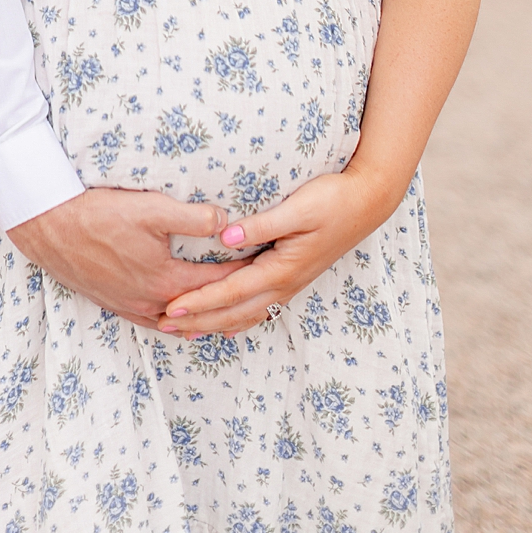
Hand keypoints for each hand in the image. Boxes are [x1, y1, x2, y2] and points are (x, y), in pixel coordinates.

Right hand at [8, 187, 239, 327]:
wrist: (49, 227)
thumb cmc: (99, 214)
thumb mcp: (151, 208)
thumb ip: (193, 217)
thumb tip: (226, 223)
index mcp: (165, 280)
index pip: (216, 284)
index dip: (242, 275)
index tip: (264, 267)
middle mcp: (150, 301)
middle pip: (200, 308)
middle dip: (227, 302)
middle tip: (253, 294)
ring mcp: (130, 306)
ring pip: (176, 321)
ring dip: (200, 317)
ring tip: (223, 314)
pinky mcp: (113, 303)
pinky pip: (150, 321)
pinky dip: (171, 322)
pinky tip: (175, 320)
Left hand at [156, 163, 403, 337]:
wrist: (367, 202)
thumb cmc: (332, 200)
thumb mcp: (297, 208)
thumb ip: (261, 224)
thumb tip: (225, 236)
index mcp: (281, 268)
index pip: (230, 291)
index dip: (199, 301)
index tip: (171, 308)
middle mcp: (284, 283)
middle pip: (234, 311)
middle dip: (199, 321)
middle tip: (164, 326)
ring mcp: (290, 284)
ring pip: (246, 314)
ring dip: (215, 324)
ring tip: (186, 331)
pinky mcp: (293, 277)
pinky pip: (260, 308)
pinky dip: (238, 319)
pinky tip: (226, 324)